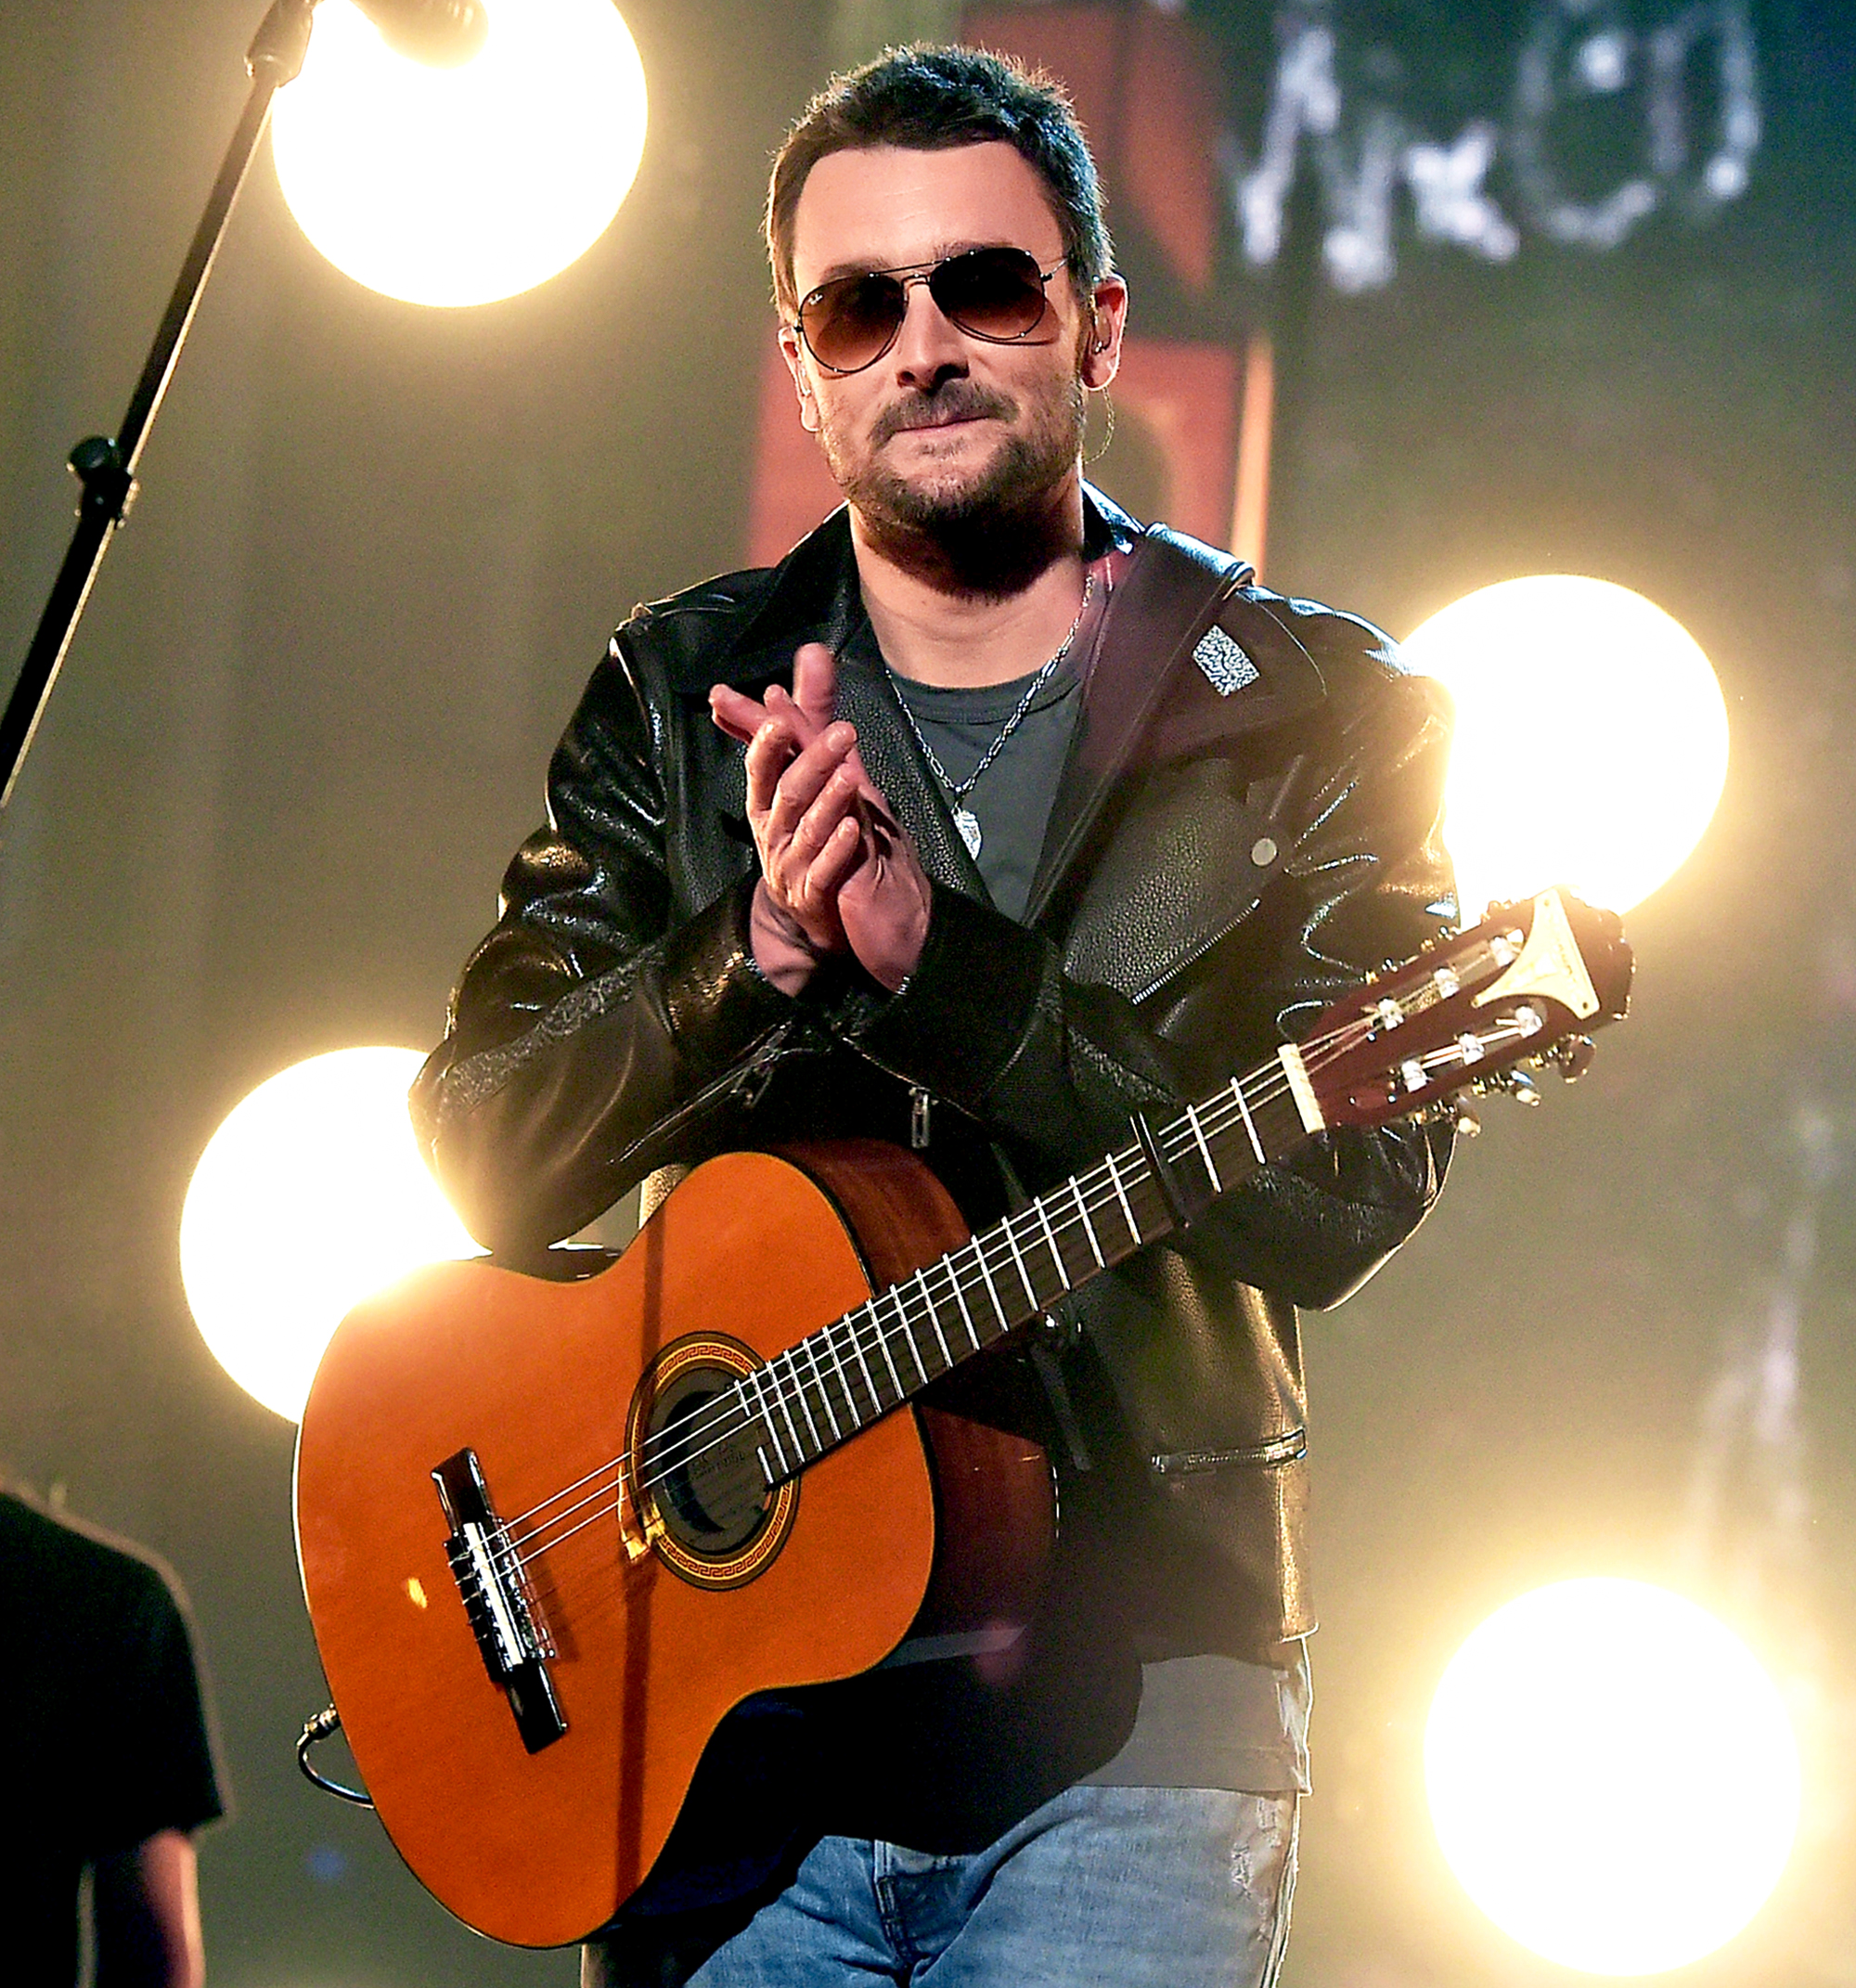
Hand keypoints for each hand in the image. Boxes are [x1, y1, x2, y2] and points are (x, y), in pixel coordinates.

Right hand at [710, 644, 929, 992]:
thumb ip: (812, 715)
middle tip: (843, 732)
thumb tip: (811, 653)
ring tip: (850, 776)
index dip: (766, 743)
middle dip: (811, 761)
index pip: (761, 768)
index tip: (776, 712)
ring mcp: (792, 867)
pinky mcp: (815, 898)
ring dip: (828, 801)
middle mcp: (773, 834)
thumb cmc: (819, 836)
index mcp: (768, 805)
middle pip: (787, 793)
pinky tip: (854, 829)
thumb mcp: (818, 771)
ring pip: (805, 830)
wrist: (831, 917)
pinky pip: (824, 872)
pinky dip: (837, 850)